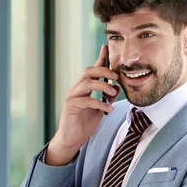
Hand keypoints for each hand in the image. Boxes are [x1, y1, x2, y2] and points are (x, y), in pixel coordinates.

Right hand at [46, 45, 120, 165]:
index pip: (93, 69)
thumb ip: (107, 97)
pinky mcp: (70, 106)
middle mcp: (76, 88)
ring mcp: (72, 97)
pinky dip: (99, 102)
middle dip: (104, 71)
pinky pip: (86, 100)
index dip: (100, 58)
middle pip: (88, 71)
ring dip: (102, 85)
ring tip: (112, 92)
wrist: (72, 139)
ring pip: (86, 82)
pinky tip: (108, 108)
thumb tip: (116, 86)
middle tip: (116, 77)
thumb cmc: (84, 123)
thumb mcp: (101, 108)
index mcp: (84, 87)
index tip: (106, 47)